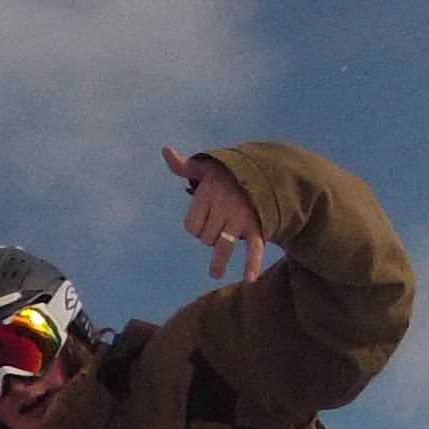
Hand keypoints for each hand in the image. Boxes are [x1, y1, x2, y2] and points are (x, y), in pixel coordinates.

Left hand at [166, 145, 264, 281]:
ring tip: (214, 274)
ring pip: (223, 246)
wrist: (262, 170)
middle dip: (208, 236)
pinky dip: (253, 263)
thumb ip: (183, 165)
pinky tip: (249, 278)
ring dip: (219, 263)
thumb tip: (166, 150)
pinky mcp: (258, 226)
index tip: (203, 218)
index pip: (191, 226)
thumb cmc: (226, 172)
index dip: (194, 226)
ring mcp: (242, 218)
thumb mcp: (205, 166)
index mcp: (208, 194)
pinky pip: (255, 248)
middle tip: (216, 226)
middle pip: (206, 238)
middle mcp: (224, 207)